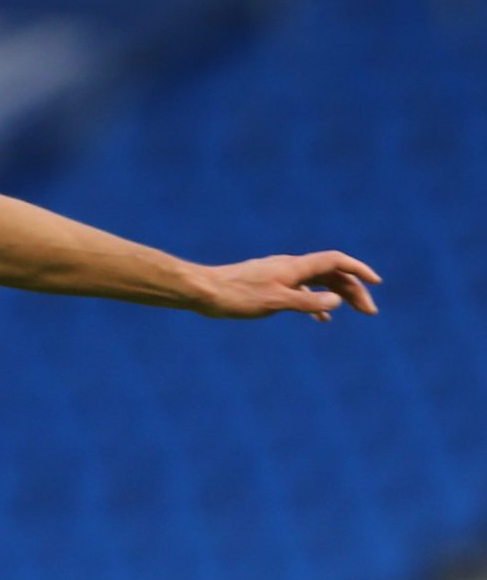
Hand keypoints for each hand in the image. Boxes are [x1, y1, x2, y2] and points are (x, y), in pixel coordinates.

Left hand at [192, 251, 379, 320]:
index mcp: (295, 267)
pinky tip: (321, 317)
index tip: (376, 282)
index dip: (358, 269)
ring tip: (354, 312)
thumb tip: (337, 301)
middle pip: (331, 273)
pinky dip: (316, 301)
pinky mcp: (269, 286)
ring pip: (318, 282)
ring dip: (338, 295)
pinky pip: (301, 291)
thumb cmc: (236, 296)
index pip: (336, 261)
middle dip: (354, 289)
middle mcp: (290, 267)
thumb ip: (306, 302)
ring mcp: (280, 276)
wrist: (203, 292)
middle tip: (370, 311)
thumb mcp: (274, 302)